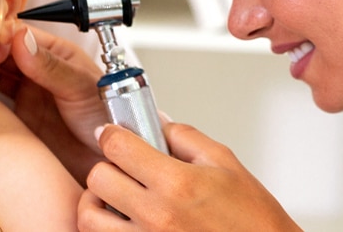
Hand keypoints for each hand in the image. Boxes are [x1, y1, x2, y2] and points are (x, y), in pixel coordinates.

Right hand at [4, 26, 110, 182]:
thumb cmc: (109, 117)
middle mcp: (38, 70)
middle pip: (2, 51)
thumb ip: (50, 66)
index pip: (21, 34)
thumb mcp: (80, 87)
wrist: (107, 161)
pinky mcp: (18, 117)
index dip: (1, 35)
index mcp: (56, 53)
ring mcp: (27, 93)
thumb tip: (20, 38)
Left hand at [79, 122, 300, 231]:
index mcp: (176, 183)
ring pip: (89, 217)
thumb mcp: (224, 163)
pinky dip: (109, 228)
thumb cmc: (252, 218)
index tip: (113, 133)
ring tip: (115, 197)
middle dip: (107, 166)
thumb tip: (156, 122)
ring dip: (97, 202)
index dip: (111, 133)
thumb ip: (184, 137)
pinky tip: (126, 220)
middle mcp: (157, 215)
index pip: (118, 146)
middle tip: (121, 166)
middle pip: (98, 178)